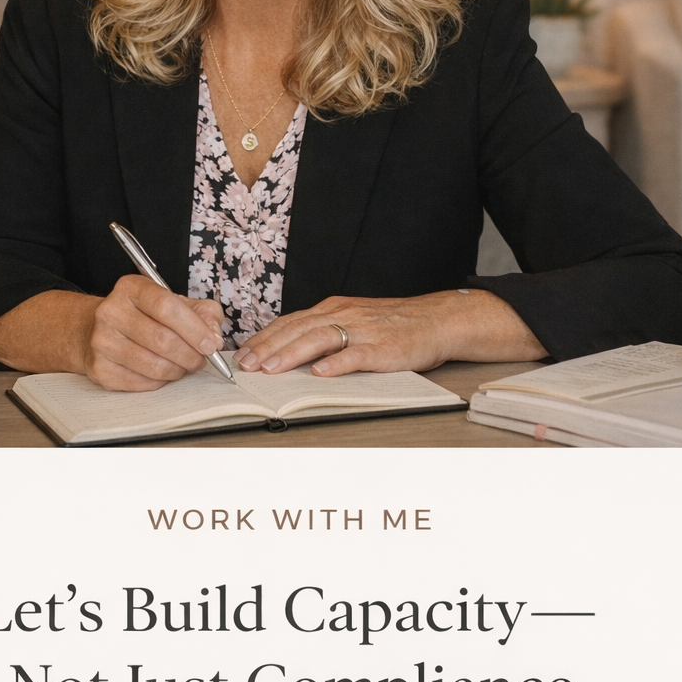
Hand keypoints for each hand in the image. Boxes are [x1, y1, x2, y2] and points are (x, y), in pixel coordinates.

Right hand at [83, 276, 225, 390]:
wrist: (99, 329)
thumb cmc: (145, 316)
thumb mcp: (176, 303)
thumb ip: (202, 314)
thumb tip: (214, 337)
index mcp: (132, 289)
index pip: (166, 306)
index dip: (194, 329)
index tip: (210, 344)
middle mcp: (111, 312)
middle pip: (161, 339)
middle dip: (190, 355)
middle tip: (201, 360)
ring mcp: (102, 341)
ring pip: (153, 365)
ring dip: (177, 370)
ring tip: (183, 365)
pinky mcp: (100, 368)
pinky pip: (141, 382)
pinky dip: (160, 381)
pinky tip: (163, 372)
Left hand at [235, 291, 546, 376]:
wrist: (438, 320)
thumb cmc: (395, 325)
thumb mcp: (354, 322)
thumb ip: (324, 333)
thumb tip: (290, 352)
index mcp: (334, 309)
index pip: (291, 322)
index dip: (264, 338)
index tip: (243, 354)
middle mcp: (344, 315)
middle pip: (298, 329)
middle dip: (268, 348)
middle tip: (247, 364)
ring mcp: (363, 330)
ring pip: (320, 339)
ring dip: (292, 354)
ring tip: (271, 369)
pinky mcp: (384, 348)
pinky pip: (356, 355)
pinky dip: (337, 363)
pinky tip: (320, 372)